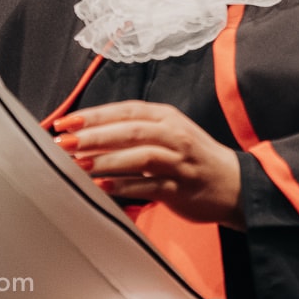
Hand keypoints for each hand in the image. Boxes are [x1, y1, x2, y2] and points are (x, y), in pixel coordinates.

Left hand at [53, 99, 244, 229]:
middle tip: (65, 142)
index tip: (67, 122)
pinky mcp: (181, 189)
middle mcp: (173, 135)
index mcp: (166, 116)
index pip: (125, 110)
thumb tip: (88, 133)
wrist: (234, 184)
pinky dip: (124, 186)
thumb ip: (134, 130)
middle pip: (130, 130)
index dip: (94, 115)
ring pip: (140, 156)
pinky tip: (102, 187)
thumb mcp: (167, 132)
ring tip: (79, 164)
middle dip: (94, 135)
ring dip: (107, 160)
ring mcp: (179, 162)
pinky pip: (150, 186)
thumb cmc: (192, 157)